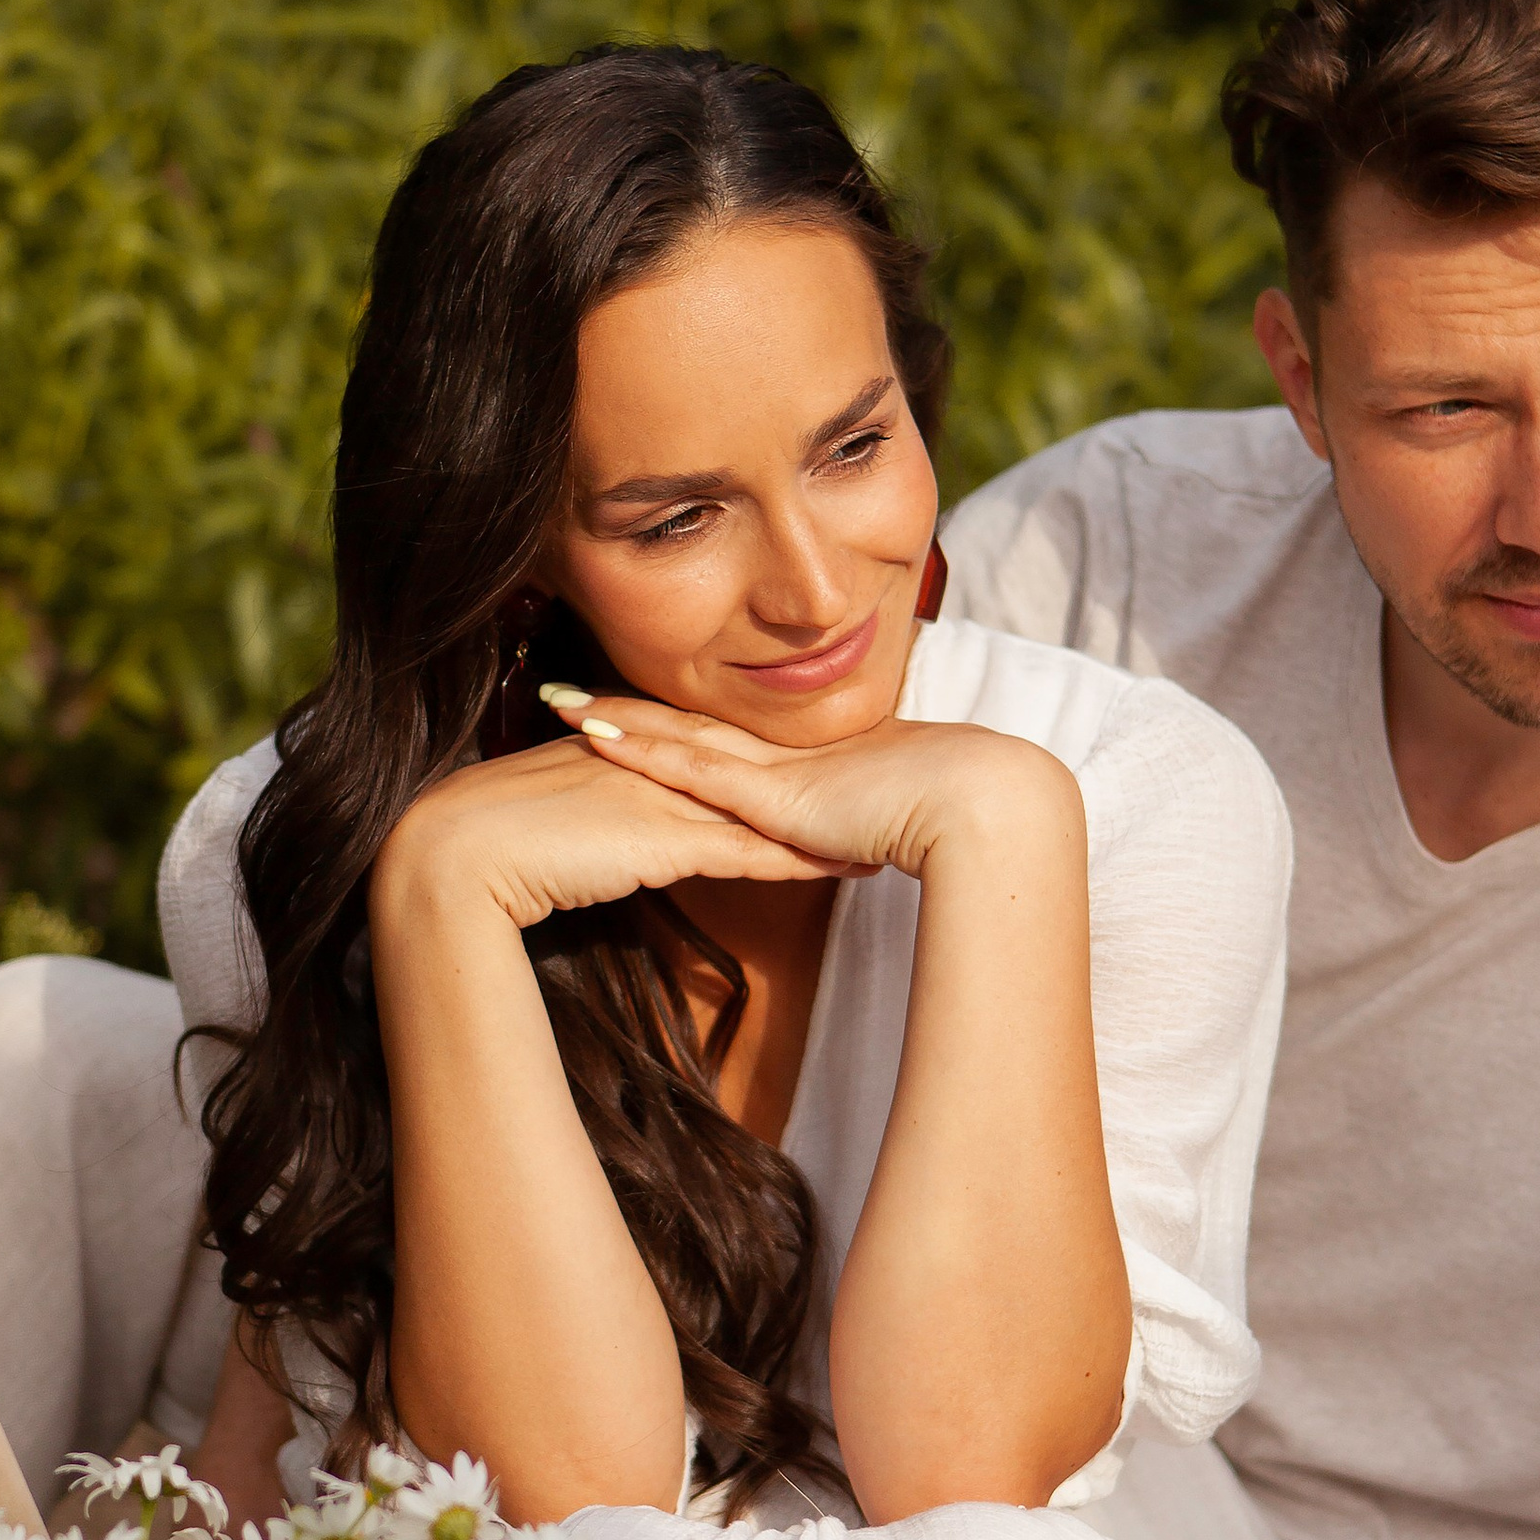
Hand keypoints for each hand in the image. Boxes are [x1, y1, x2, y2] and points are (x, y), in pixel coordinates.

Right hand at [373, 722, 853, 935]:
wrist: (456, 854)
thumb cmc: (484, 845)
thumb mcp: (547, 825)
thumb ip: (585, 821)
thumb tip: (600, 836)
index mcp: (623, 756)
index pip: (708, 754)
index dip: (763, 763)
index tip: (812, 765)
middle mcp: (650, 768)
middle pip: (749, 770)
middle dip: (812, 778)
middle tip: (873, 775)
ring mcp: (660, 800)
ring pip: (760, 808)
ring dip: (821, 820)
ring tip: (877, 823)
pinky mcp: (662, 841)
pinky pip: (745, 851)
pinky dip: (796, 859)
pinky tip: (841, 865)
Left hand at [544, 688, 1078, 884]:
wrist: (985, 805)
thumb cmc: (958, 818)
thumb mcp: (897, 824)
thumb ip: (867, 831)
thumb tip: (862, 846)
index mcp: (810, 764)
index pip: (727, 739)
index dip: (674, 723)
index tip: (626, 711)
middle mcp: (784, 756)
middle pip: (688, 724)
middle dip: (626, 709)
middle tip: (564, 694)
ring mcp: (774, 768)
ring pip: (675, 734)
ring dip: (613, 719)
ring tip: (555, 702)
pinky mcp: (771, 792)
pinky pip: (689, 765)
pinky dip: (639, 747)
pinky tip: (594, 734)